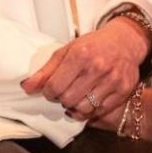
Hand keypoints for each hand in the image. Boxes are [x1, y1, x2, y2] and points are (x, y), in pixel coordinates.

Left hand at [22, 17, 149, 122]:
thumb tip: (26, 87)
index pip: (54, 86)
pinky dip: (91, 110)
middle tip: (64, 93)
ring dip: (75, 107)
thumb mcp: (67, 51)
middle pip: (68, 100)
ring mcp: (112, 79)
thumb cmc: (93, 46)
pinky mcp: (124, 89)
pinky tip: (88, 101)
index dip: (48, 92)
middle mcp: (97, 67)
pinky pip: (100, 110)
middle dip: (61, 100)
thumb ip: (46, 70)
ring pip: (84, 108)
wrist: (124, 42)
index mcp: (80, 55)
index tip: (50, 90)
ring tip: (76, 97)